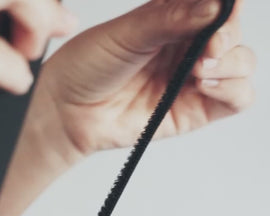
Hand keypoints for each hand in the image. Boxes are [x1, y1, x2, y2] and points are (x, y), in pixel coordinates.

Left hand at [36, 0, 254, 165]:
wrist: (67, 110)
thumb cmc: (87, 67)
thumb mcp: (127, 32)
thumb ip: (170, 17)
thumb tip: (214, 6)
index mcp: (174, 20)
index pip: (218, 4)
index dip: (228, 2)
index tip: (225, 3)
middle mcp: (186, 48)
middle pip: (233, 32)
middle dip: (227, 33)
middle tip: (210, 41)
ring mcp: (191, 80)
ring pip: (241, 63)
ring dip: (231, 60)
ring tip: (199, 67)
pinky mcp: (192, 111)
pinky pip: (236, 99)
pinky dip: (232, 88)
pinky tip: (204, 83)